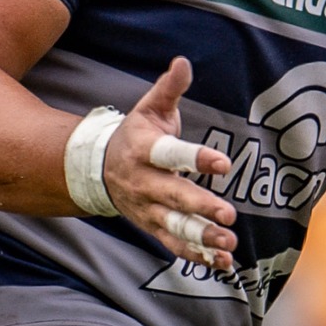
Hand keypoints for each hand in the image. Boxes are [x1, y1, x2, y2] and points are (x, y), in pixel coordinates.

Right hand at [100, 56, 239, 268]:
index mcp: (144, 150)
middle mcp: (144, 183)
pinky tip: (223, 263)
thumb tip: (183, 62)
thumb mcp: (148, 108)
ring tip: (229, 243)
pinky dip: (197, 256)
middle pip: (173, 196)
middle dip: (201, 206)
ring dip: (202, 238)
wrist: (95, 170)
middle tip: (230, 215)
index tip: (223, 162)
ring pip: (174, 227)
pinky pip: (174, 245)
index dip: (196, 157)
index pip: (170, 154)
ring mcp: (147, 209)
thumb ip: (169, 88)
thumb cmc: (135, 134)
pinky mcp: (153, 227)